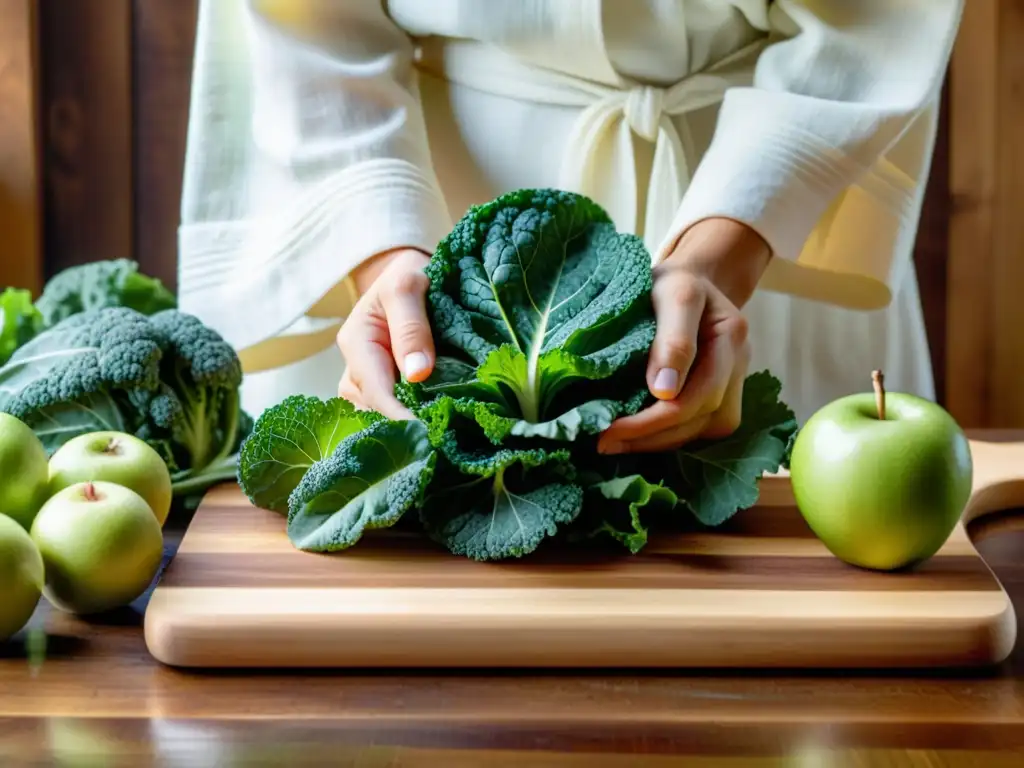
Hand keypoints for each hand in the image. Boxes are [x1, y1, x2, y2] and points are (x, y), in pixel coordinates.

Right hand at [336, 247, 435, 418]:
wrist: (404, 272)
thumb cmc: (406, 274)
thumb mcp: (408, 288)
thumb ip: (411, 326)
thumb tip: (418, 373)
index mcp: (357, 342)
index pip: (376, 391)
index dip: (399, 416)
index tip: (427, 432)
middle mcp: (355, 366)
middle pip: (373, 409)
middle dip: (403, 426)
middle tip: (439, 441)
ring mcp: (366, 379)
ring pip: (378, 415)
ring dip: (405, 426)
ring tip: (438, 435)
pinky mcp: (383, 385)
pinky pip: (390, 410)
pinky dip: (408, 419)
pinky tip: (431, 427)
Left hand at [596, 218, 770, 454]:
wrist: (694, 279)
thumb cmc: (675, 283)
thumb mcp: (672, 294)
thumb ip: (672, 339)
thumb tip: (663, 392)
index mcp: (730, 335)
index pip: (699, 392)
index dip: (656, 417)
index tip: (612, 427)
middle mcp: (738, 363)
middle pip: (702, 416)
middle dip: (652, 435)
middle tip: (604, 442)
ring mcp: (734, 381)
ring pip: (703, 429)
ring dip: (659, 442)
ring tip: (615, 444)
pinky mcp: (722, 394)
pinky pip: (699, 426)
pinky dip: (667, 436)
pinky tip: (637, 437)